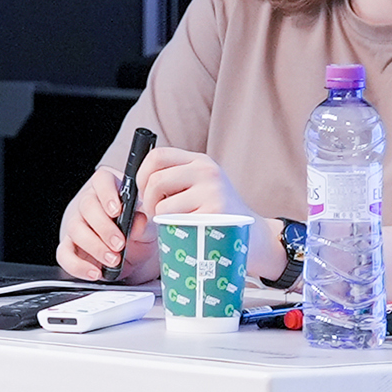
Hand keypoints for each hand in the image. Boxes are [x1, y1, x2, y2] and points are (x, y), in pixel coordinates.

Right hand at [54, 163, 156, 281]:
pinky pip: (64, 255)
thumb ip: (144, 224)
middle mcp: (90, 204)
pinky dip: (78, 266)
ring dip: (95, 247)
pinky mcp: (69, 247)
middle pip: (87, 206)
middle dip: (104, 228)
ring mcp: (77, 225)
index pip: (102, 180)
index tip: (117, 211)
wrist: (135, 256)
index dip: (107, 193)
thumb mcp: (148, 228)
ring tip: (114, 260)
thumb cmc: (139, 233)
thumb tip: (139, 221)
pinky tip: (95, 272)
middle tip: (120, 244)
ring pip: (75, 229)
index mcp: (110, 190)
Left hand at [130, 146, 245, 222]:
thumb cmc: (219, 214)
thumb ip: (177, 180)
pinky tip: (186, 232)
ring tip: (174, 224)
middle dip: (148, 202)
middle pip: (155, 181)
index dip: (142, 174)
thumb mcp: (202, 186)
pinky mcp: (213, 214)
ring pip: (162, 205)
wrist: (255, 236)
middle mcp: (207, 172)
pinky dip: (174, 231)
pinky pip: (176, 223)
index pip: (158, 155)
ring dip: (161, 220)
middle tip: (156, 214)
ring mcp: (212, 192)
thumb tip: (137, 187)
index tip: (144, 191)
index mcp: (200, 162)